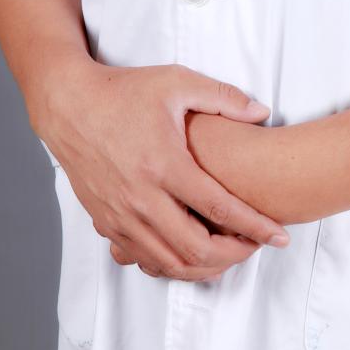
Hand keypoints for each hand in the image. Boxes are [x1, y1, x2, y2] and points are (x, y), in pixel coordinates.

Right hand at [40, 60, 290, 281]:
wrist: (68, 105)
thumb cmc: (123, 91)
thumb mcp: (176, 82)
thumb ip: (223, 97)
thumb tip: (263, 112)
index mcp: (164, 164)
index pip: (220, 208)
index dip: (255, 226)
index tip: (280, 236)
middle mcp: (142, 198)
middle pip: (197, 248)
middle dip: (235, 255)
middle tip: (257, 246)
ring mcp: (121, 216)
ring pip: (170, 263)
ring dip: (206, 267)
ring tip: (231, 253)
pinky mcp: (107, 223)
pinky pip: (144, 259)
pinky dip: (173, 265)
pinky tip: (191, 254)